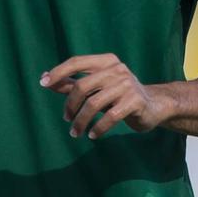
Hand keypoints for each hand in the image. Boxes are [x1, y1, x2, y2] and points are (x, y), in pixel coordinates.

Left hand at [40, 53, 172, 138]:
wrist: (154, 106)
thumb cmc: (119, 96)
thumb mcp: (96, 87)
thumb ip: (72, 83)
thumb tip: (45, 80)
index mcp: (106, 61)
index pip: (76, 62)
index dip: (58, 72)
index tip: (43, 83)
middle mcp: (117, 69)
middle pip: (83, 85)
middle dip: (70, 105)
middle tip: (66, 119)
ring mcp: (127, 84)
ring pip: (94, 103)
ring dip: (81, 120)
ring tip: (75, 132)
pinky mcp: (135, 101)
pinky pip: (110, 116)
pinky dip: (98, 128)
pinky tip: (92, 135)